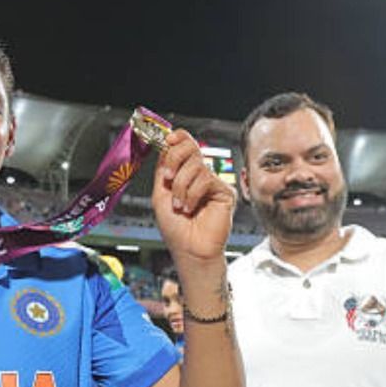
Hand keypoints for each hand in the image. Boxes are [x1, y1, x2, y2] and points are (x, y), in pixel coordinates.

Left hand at [152, 129, 235, 263]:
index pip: (184, 145)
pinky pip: (206, 179)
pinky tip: (191, 208)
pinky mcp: (225, 191)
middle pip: (191, 147)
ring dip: (181, 187)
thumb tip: (165, 145)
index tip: (167, 139)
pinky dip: (193, 194)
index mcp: (183, 173)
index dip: (177, 138)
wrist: (188, 248)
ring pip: (196, 166)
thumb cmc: (175, 227)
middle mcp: (198, 175)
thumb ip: (163, 169)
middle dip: (175, 159)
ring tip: (180, 206)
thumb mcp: (161, 194)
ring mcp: (212, 182)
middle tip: (168, 177)